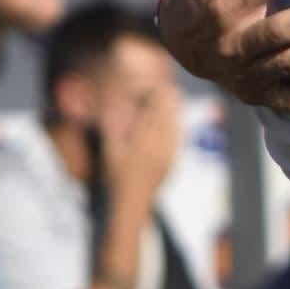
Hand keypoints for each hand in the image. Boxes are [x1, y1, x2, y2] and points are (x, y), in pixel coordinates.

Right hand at [96, 67, 179, 200]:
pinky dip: (178, 130)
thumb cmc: (116, 176)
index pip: (151, 115)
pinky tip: (179, 124)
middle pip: (164, 120)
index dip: (156, 100)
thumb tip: (111, 110)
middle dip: (168, 103)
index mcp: (141, 141)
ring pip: (173, 130)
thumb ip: (112, 129)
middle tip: (172, 87)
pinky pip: (177, 143)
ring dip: (175, 113)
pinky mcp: (171, 164)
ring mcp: (166, 155)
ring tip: (177, 99)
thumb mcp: (110, 151)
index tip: (159, 87)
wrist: (132, 201)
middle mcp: (156, 146)